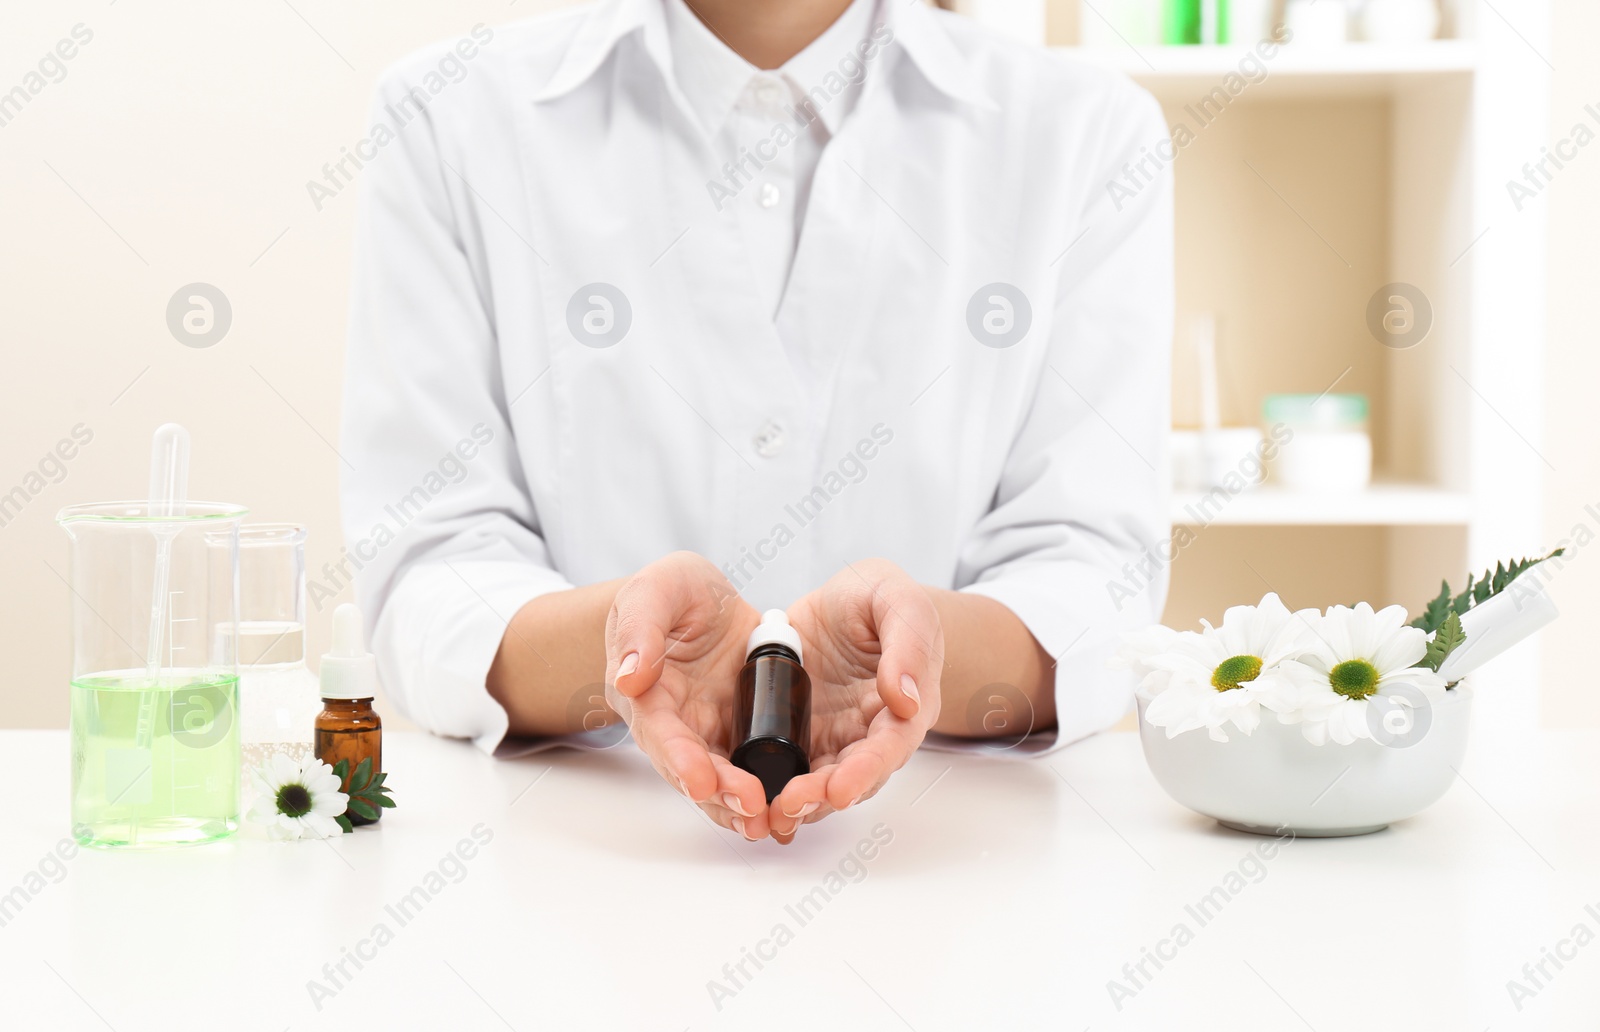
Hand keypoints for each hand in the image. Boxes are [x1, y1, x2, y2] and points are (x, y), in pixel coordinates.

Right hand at [604, 552, 771, 838]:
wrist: (698, 602)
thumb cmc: (670, 593)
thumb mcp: (657, 590)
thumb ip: (642, 625)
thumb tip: (630, 676)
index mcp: (646, 691)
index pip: (658, 731)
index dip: (677, 757)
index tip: (698, 780)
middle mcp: (674, 724)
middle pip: (691, 768)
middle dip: (718, 792)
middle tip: (751, 806)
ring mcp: (708, 734)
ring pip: (720, 780)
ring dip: (740, 805)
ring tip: (769, 820)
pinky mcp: (739, 735)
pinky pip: (751, 770)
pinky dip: (766, 792)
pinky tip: (785, 811)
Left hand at [768, 559, 942, 842]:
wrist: (843, 601)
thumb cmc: (877, 598)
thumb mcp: (897, 600)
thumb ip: (908, 642)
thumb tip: (905, 698)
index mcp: (907, 704)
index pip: (892, 745)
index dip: (867, 770)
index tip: (841, 789)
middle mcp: (873, 731)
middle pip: (855, 775)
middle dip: (824, 795)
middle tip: (790, 803)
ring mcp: (837, 737)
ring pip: (822, 781)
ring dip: (799, 801)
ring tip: (769, 810)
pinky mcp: (803, 735)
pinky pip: (790, 767)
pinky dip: (774, 785)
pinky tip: (752, 798)